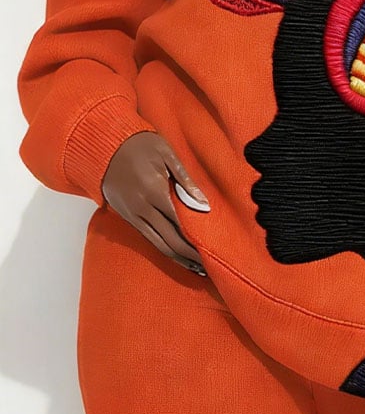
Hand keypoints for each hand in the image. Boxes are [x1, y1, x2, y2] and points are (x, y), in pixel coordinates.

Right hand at [102, 130, 210, 275]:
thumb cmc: (140, 145)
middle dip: (190, 255)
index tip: (211, 252)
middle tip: (208, 268)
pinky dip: (164, 249)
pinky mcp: (128, 217)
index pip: (180, 224)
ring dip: (178, 258)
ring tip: (196, 268)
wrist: (104, 146)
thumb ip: (185, 180)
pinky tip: (176, 255)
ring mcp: (133, 215)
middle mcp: (143, 208)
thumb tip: (203, 205)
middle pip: (170, 240)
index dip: (195, 242)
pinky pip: (148, 238)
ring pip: (158, 244)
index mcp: (154, 191)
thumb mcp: (166, 154)